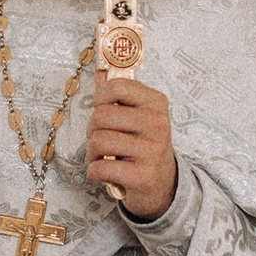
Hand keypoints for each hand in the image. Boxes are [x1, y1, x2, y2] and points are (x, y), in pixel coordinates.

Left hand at [88, 76, 178, 219]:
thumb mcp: (138, 116)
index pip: (117, 87)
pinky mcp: (143, 177)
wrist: (164, 185)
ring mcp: (152, 151)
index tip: (102, 108)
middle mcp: (158, 124)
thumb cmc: (144, 146)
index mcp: (156, 104)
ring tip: (103, 157)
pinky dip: (95, 172)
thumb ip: (119, 94)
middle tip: (101, 139)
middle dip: (92, 130)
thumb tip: (101, 70)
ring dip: (92, 153)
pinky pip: (100, 168)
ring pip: (98, 141)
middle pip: (101, 116)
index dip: (100, 98)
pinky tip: (106, 173)